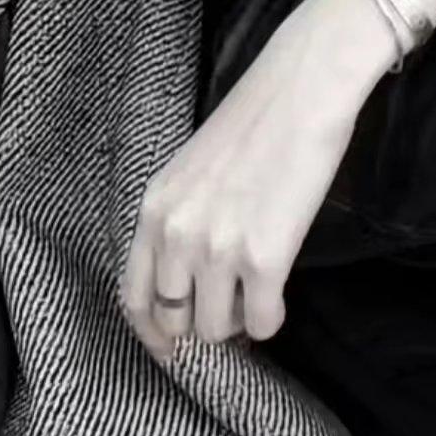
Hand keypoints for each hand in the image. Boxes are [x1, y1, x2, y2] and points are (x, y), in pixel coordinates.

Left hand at [119, 0, 396, 363]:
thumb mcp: (193, 172)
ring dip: (238, 323)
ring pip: (215, 330)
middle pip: (174, 321)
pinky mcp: (265, 257)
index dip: (153, 332)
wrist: (303, 89)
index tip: (173, 346)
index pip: (133, 297)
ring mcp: (218, 248)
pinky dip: (271, 321)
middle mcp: (176, 233)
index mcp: (154, 209)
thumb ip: (182, 222)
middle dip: (202, 325)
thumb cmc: (256, 121)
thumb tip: (190, 284)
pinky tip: (280, 297)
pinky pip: (261, 324)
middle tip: (231, 310)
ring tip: (258, 295)